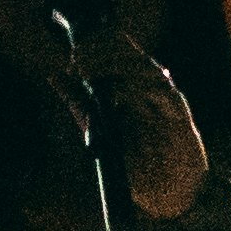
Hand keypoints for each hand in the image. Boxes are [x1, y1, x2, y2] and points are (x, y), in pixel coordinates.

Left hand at [64, 21, 213, 222]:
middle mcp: (148, 82)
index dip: (92, 47)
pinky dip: (136, 88)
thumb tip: (53, 75)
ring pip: (141, 65)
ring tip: (87, 73)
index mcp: (131, 79)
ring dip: (112, 64)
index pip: (115, 45)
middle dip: (98, 52)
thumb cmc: (136, 153)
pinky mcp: (177, 112)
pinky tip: (117, 93)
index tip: (71, 64)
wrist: (166, 185)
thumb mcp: (97, 124)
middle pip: (126, 50)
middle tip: (77, 65)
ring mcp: (164, 95)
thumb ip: (78, 100)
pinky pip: (159, 91)